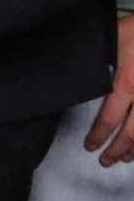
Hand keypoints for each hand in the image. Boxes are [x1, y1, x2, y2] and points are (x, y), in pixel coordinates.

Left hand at [85, 12, 133, 163]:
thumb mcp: (111, 39)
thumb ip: (98, 59)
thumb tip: (73, 68)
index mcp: (125, 84)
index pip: (109, 118)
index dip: (99, 135)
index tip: (90, 145)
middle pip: (131, 133)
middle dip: (117, 150)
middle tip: (105, 161)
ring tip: (126, 158)